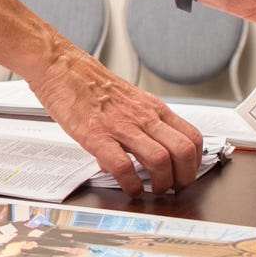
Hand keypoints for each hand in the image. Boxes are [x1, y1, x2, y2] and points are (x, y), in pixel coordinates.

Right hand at [29, 46, 203, 196]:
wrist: (60, 66)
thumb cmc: (88, 82)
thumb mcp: (127, 99)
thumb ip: (139, 122)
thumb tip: (142, 150)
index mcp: (151, 107)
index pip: (192, 137)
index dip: (195, 162)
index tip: (185, 173)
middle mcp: (142, 116)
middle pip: (183, 151)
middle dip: (184, 178)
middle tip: (173, 187)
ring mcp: (120, 126)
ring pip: (160, 160)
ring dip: (161, 184)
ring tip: (152, 190)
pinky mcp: (96, 136)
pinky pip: (123, 167)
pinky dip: (131, 184)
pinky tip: (128, 187)